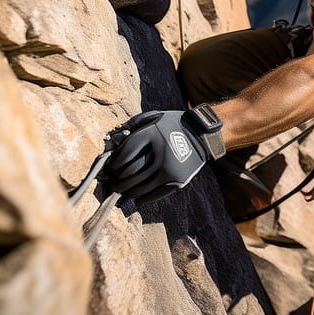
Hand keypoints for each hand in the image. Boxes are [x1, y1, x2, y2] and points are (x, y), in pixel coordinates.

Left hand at [103, 108, 223, 202]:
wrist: (202, 135)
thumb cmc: (174, 125)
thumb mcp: (155, 117)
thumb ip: (135, 125)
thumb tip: (114, 141)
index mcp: (153, 134)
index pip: (125, 153)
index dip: (114, 163)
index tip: (111, 167)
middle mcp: (160, 153)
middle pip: (130, 173)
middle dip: (117, 180)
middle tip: (112, 183)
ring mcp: (169, 169)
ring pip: (140, 187)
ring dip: (127, 191)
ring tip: (121, 191)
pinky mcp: (177, 181)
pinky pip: (154, 195)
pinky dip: (142, 198)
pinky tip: (136, 197)